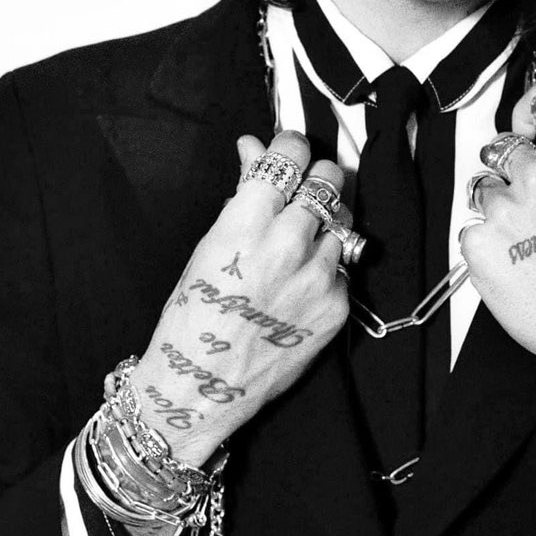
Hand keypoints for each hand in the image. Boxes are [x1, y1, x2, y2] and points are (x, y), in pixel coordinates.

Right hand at [129, 130, 348, 468]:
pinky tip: (299, 285)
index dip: (292, 147)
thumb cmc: (193, 317)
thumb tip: (254, 149)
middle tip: (301, 193)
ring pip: (341, 221)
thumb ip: (243, 193)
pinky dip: (326, 267)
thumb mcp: (209, 244)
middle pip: (329, 178)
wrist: (201, 388)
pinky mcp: (338, 305)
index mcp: (251, 221)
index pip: (292, 154)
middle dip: (315, 179)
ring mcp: (320, 275)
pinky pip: (343, 266)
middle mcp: (291, 243)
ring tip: (295, 249)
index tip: (290, 152)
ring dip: (323, 226)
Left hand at [460, 81, 535, 383]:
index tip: (528, 116)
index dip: (533, 107)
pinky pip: (471, 228)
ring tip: (524, 244)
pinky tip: (513, 266)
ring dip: (496, 210)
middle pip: (504, 148)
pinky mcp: (477, 242)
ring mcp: (503, 208)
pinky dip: (486, 244)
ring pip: (482, 189)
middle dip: (512, 171)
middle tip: (530, 206)